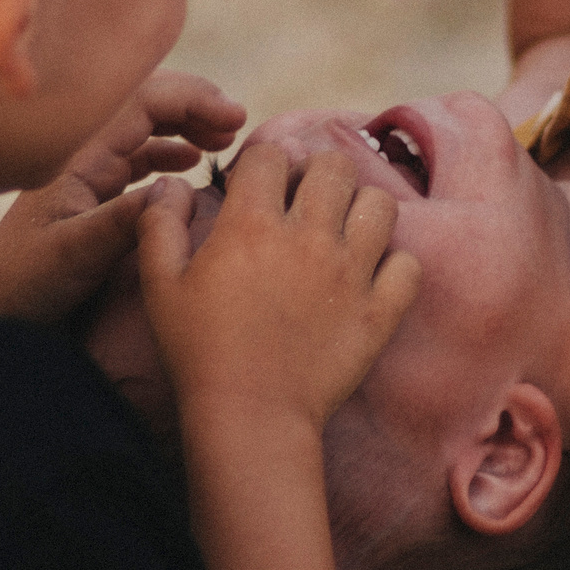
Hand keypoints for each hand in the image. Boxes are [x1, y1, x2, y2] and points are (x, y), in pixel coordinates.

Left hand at [0, 71, 243, 322]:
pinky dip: (167, 154)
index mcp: (78, 154)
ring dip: (184, 128)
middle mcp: (81, 154)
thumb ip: (123, 221)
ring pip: (142, 132)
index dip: (194, 99)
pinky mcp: (87, 196)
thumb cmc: (24, 283)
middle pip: (144, 105)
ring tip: (222, 141)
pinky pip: (134, 160)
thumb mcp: (75, 254)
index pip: (142, 100)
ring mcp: (84, 173)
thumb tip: (177, 189)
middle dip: (194, 106)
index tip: (236, 117)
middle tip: (238, 124)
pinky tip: (188, 165)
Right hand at [137, 145, 420, 431]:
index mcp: (251, 224)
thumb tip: (173, 184)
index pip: (270, 154)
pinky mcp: (379, 311)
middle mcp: (308, 237)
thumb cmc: (198, 351)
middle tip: (304, 203)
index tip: (257, 188)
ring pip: (380, 205)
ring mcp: (352, 273)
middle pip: (335, 166)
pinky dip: (395, 264)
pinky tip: (370, 276)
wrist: (251, 415)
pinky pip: (409, 264)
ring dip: (361, 210)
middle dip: (318, 174)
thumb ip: (161, 224)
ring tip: (342, 233)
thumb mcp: (159, 285)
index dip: (262, 164)